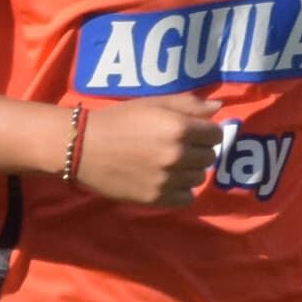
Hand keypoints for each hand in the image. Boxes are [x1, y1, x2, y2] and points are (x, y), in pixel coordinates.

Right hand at [74, 98, 221, 205]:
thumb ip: (189, 104)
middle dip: (197, 150)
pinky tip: (166, 180)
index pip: (215, 135)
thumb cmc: (119, 120)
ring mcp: (167, 179)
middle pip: (208, 157)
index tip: (191, 132)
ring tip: (168, 163)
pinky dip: (180, 190)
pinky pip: (186, 198)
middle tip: (175, 147)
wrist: (83, 146)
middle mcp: (177, 155)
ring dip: (189, 171)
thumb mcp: (154, 103)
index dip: (205, 132)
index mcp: (179, 128)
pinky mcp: (156, 198)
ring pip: (198, 177)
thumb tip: (219, 108)